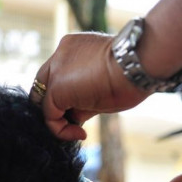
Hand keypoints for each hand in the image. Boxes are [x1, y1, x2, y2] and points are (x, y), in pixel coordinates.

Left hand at [31, 33, 148, 140]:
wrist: (138, 64)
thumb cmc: (132, 73)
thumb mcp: (104, 82)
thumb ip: (84, 96)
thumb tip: (75, 116)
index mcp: (73, 47)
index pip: (58, 73)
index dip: (65, 95)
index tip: (83, 110)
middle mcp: (60, 55)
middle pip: (44, 85)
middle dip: (56, 107)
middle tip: (75, 122)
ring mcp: (56, 70)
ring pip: (45, 101)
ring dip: (60, 119)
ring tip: (80, 130)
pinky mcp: (55, 88)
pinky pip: (49, 116)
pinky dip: (60, 130)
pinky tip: (80, 133)